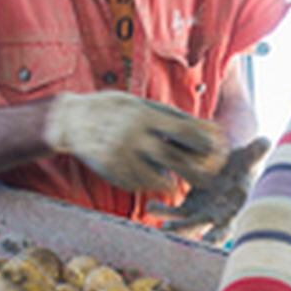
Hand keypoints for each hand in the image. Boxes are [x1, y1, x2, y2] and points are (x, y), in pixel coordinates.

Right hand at [42, 91, 226, 192]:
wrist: (71, 121)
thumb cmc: (115, 109)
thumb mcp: (142, 105)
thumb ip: (171, 117)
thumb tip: (208, 128)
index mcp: (145, 115)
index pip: (185, 130)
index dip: (205, 143)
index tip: (219, 150)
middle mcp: (135, 135)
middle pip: (175, 158)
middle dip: (195, 170)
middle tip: (209, 177)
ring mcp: (123, 156)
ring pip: (157, 178)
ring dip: (171, 183)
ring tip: (177, 185)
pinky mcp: (112, 172)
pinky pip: (137, 184)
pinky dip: (147, 185)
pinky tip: (149, 183)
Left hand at [150, 137, 270, 243]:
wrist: (233, 168)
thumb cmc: (245, 166)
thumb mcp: (249, 158)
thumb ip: (256, 153)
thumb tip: (266, 141)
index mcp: (234, 211)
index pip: (227, 228)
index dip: (218, 235)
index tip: (209, 241)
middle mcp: (217, 217)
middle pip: (201, 228)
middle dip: (186, 231)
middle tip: (171, 231)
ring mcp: (201, 214)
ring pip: (184, 224)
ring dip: (171, 224)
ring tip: (157, 218)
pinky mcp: (188, 207)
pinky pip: (174, 212)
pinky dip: (163, 211)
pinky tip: (151, 206)